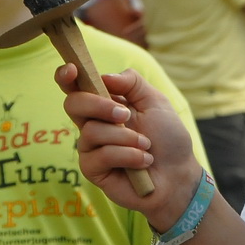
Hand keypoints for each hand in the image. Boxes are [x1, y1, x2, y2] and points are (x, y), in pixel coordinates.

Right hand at [56, 65, 199, 231]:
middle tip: (125, 115)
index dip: (66, 76)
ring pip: (91, 131)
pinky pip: (101, 155)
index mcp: (105, 104)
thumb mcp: (155, 102)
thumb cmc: (167, 138)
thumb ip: (132, 83)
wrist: (177, 175)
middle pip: (73, 104)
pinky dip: (128, 155)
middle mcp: (93, 123)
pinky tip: (143, 161)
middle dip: (99, 106)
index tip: (72, 69)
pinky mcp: (93, 170)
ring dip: (126, 137)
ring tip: (146, 145)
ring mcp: (90, 147)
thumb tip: (105, 76)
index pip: (76, 86)